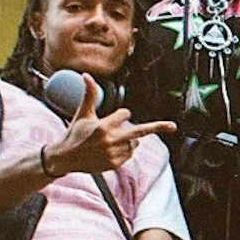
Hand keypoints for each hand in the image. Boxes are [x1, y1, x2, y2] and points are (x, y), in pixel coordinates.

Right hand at [46, 75, 173, 176]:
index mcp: (102, 126)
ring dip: (129, 140)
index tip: (117, 117)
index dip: (122, 114)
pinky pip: (130, 154)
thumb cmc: (75, 133)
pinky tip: (109, 151)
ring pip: (134, 143)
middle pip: (139, 132)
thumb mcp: (83, 113)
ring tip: (109, 142)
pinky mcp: (114, 164)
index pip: (126, 114)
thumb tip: (86, 75)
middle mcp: (110, 140)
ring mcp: (113, 154)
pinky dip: (125, 151)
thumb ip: (90, 95)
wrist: (66, 158)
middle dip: (157, 127)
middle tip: (173, 126)